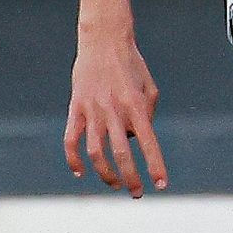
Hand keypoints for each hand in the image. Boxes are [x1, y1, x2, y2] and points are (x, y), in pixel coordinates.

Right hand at [64, 0, 167, 197]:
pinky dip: (74, 159)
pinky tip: (80, 172)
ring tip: (114, 183)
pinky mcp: (76, 108)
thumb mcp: (149, 88)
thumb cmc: (132, 65)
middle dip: (130, 178)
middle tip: (136, 193)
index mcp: (136, 106)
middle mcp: (115, 111)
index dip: (155, 166)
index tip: (161, 185)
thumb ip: (147, 115)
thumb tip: (135, 140)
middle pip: (122, 154)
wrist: (104, 40)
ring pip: (96, 153)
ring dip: (105, 173)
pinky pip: (71, 140)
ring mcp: (93, 110)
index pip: (149, 143)